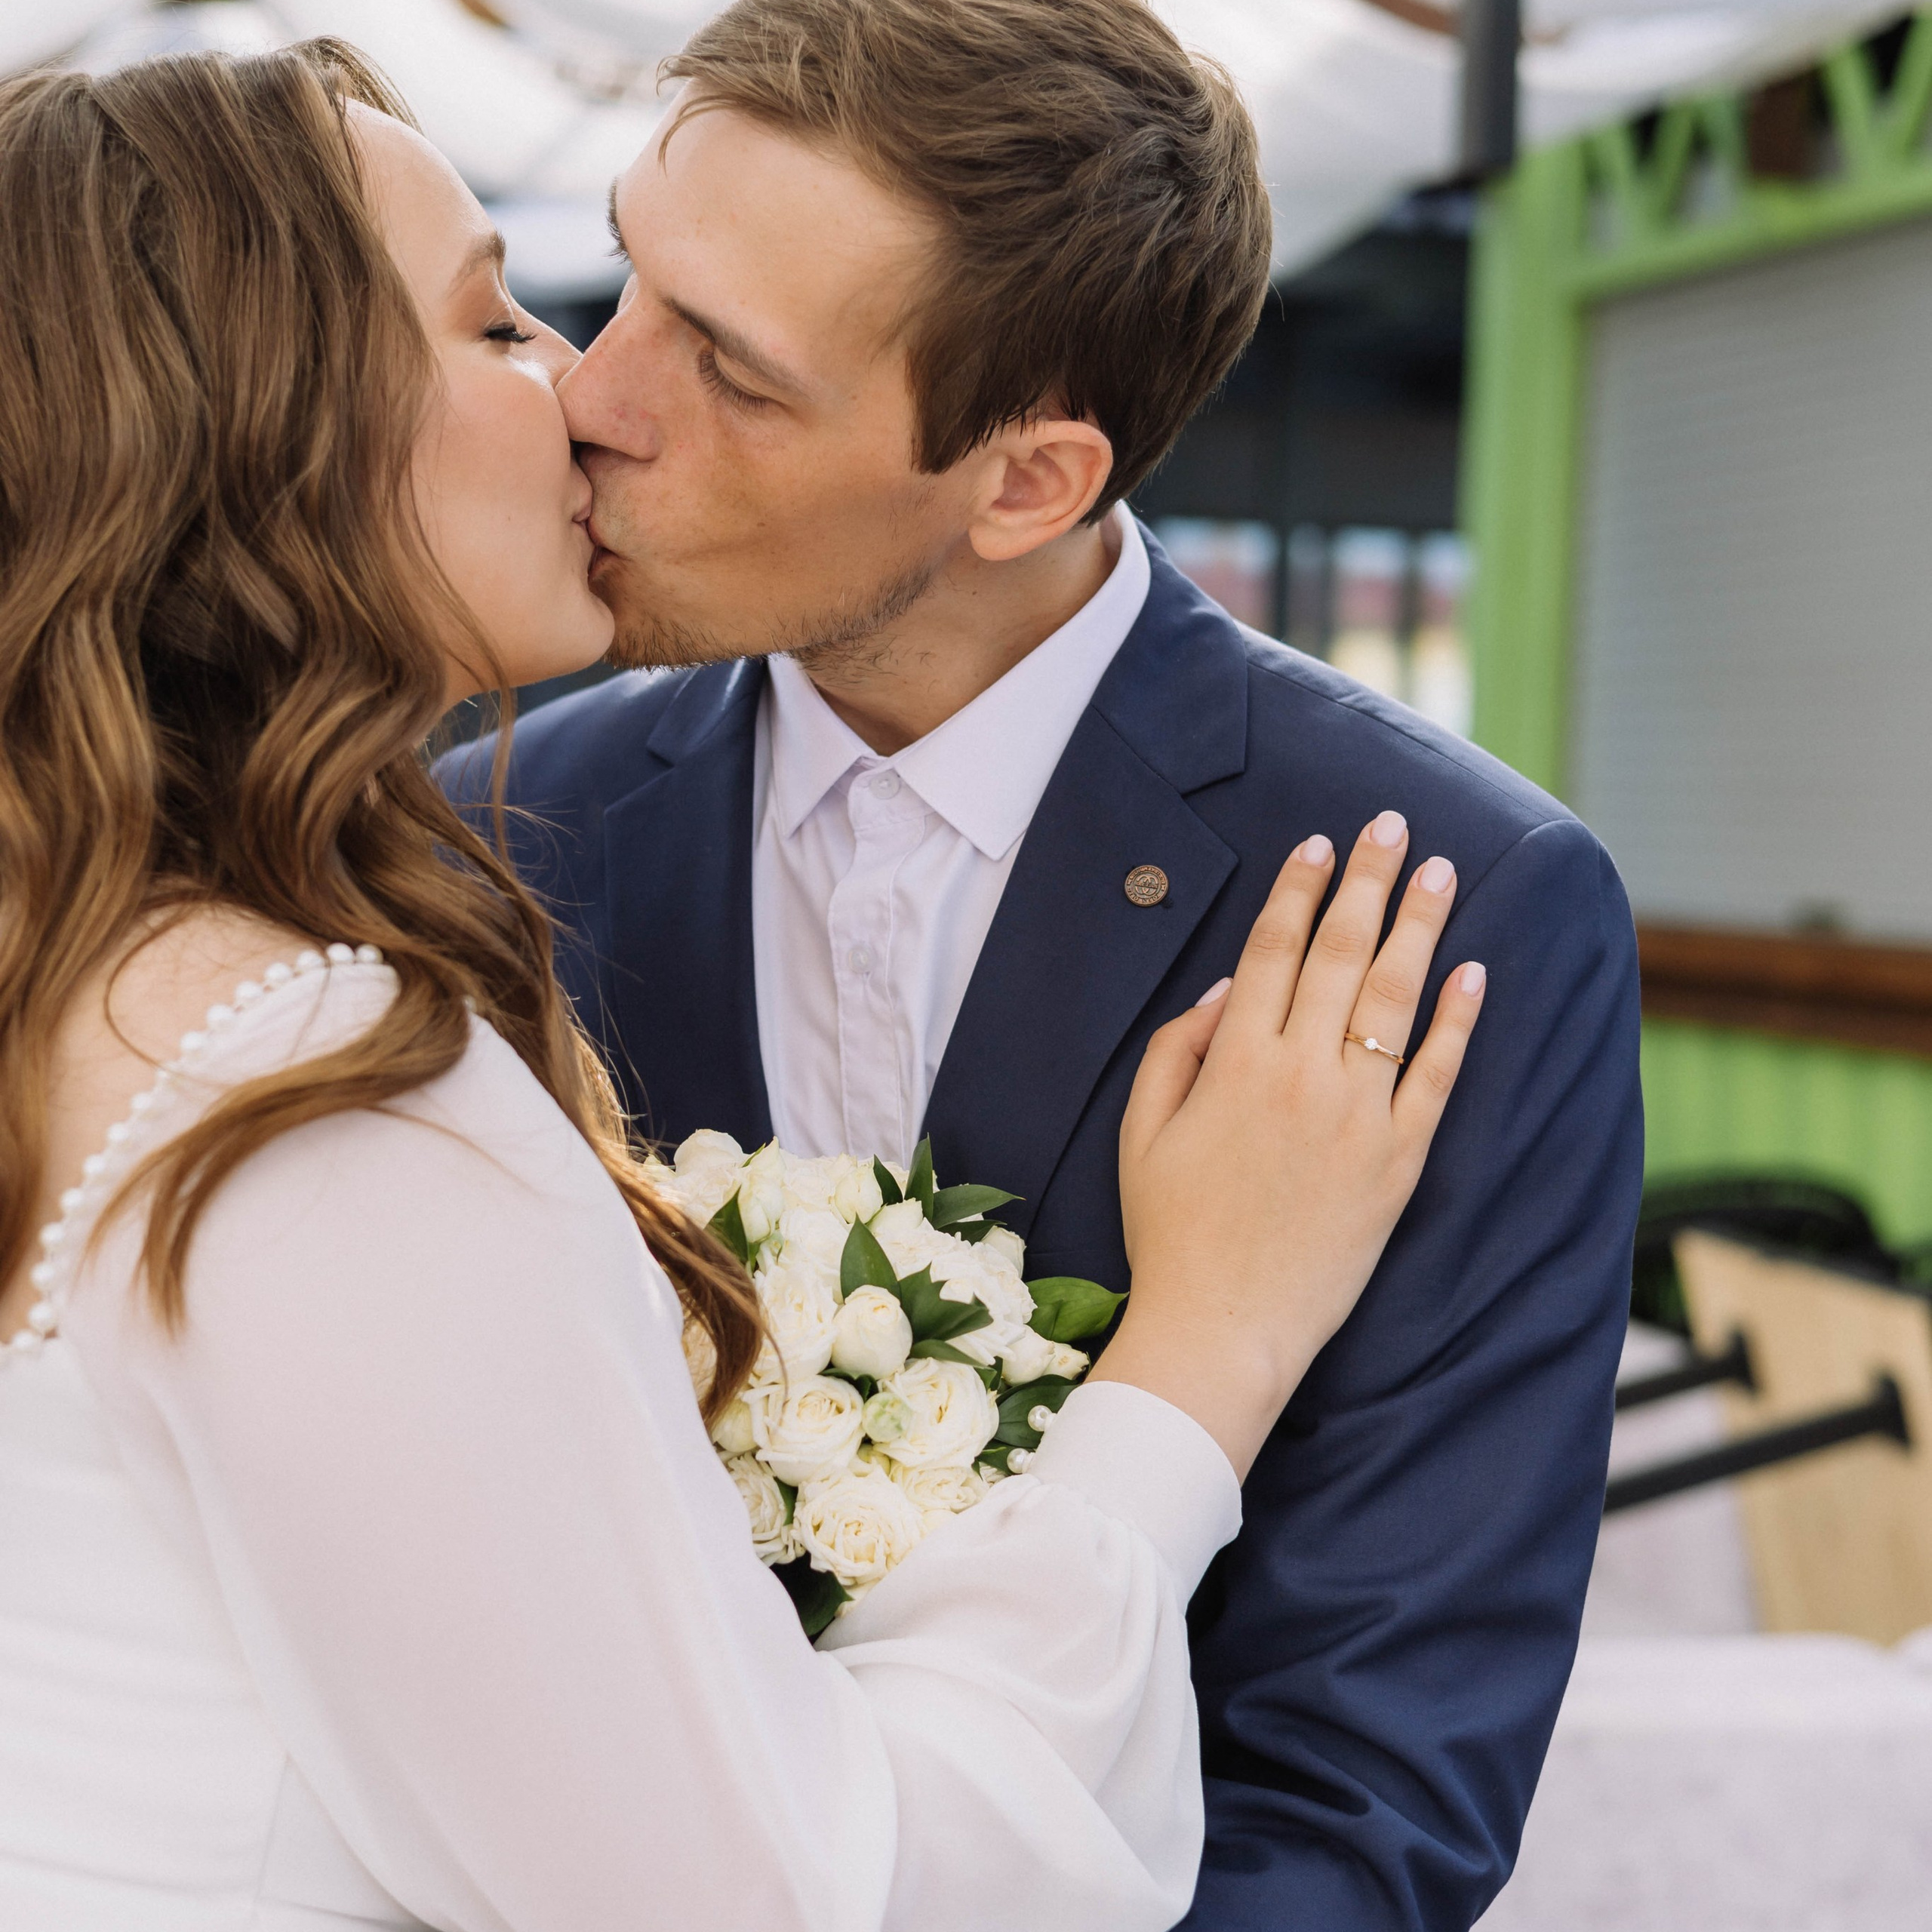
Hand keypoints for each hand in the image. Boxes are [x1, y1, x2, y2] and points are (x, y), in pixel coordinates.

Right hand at [1092, 811, 1486, 1478]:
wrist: (1223, 1328)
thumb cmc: (1171, 1234)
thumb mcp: (1141, 1135)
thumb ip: (1175, 1051)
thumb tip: (1223, 989)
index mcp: (1234, 1063)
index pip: (1273, 951)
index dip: (1297, 891)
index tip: (1319, 842)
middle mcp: (1300, 1075)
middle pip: (1342, 955)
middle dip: (1367, 881)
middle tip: (1391, 825)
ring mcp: (1357, 1117)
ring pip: (1395, 999)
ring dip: (1420, 926)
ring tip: (1440, 872)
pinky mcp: (1399, 1161)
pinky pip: (1438, 1077)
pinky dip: (1458, 1021)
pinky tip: (1474, 973)